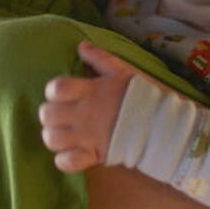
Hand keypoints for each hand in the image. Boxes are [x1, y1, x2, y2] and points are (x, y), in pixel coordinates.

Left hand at [38, 41, 135, 171]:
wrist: (162, 124)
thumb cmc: (141, 96)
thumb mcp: (122, 72)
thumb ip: (100, 58)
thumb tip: (81, 46)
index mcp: (91, 91)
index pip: (56, 88)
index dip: (53, 91)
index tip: (61, 95)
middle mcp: (85, 114)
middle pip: (48, 114)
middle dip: (50, 115)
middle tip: (60, 116)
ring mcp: (87, 136)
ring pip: (52, 139)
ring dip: (53, 137)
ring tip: (63, 135)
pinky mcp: (94, 155)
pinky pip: (66, 162)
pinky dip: (64, 160)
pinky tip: (72, 153)